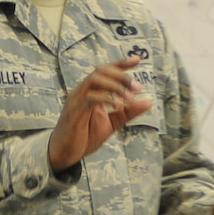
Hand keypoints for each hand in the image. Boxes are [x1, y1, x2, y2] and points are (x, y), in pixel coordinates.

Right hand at [48, 56, 155, 171]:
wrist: (64, 154)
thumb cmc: (85, 137)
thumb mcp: (112, 123)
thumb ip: (129, 112)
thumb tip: (149, 101)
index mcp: (91, 92)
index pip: (105, 71)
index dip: (121, 63)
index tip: (137, 60)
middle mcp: (82, 91)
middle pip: (101, 71)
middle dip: (121, 75)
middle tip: (138, 87)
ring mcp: (76, 100)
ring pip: (94, 80)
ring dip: (115, 86)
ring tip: (130, 98)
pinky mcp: (73, 111)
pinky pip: (90, 98)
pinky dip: (106, 98)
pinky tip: (118, 105)